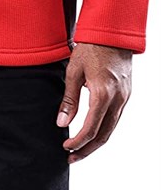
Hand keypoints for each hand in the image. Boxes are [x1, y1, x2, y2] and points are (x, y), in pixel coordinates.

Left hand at [56, 42, 131, 163]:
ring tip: (80, 149)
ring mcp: (124, 97)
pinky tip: (92, 131)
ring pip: (111, 128)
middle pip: (103, 135)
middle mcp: (117, 99)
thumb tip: (62, 123)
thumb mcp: (74, 72)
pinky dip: (103, 129)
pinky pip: (115, 118)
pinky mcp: (126, 94)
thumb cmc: (91, 47)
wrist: (112, 32)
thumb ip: (69, 100)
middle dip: (87, 150)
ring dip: (95, 142)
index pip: (90, 129)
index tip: (65, 147)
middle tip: (71, 158)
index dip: (77, 142)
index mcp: (103, 94)